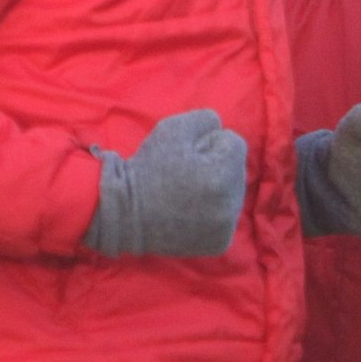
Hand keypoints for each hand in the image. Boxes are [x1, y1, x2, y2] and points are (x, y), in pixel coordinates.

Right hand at [83, 108, 247, 256]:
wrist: (124, 214)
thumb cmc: (147, 168)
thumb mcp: (172, 128)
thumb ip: (205, 119)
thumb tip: (220, 128)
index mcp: (221, 175)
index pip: (235, 143)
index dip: (209, 143)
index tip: (186, 154)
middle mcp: (230, 204)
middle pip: (237, 169)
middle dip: (216, 164)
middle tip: (186, 173)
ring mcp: (226, 227)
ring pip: (234, 193)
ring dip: (217, 188)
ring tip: (187, 192)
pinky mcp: (219, 243)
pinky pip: (227, 217)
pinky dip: (214, 211)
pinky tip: (191, 210)